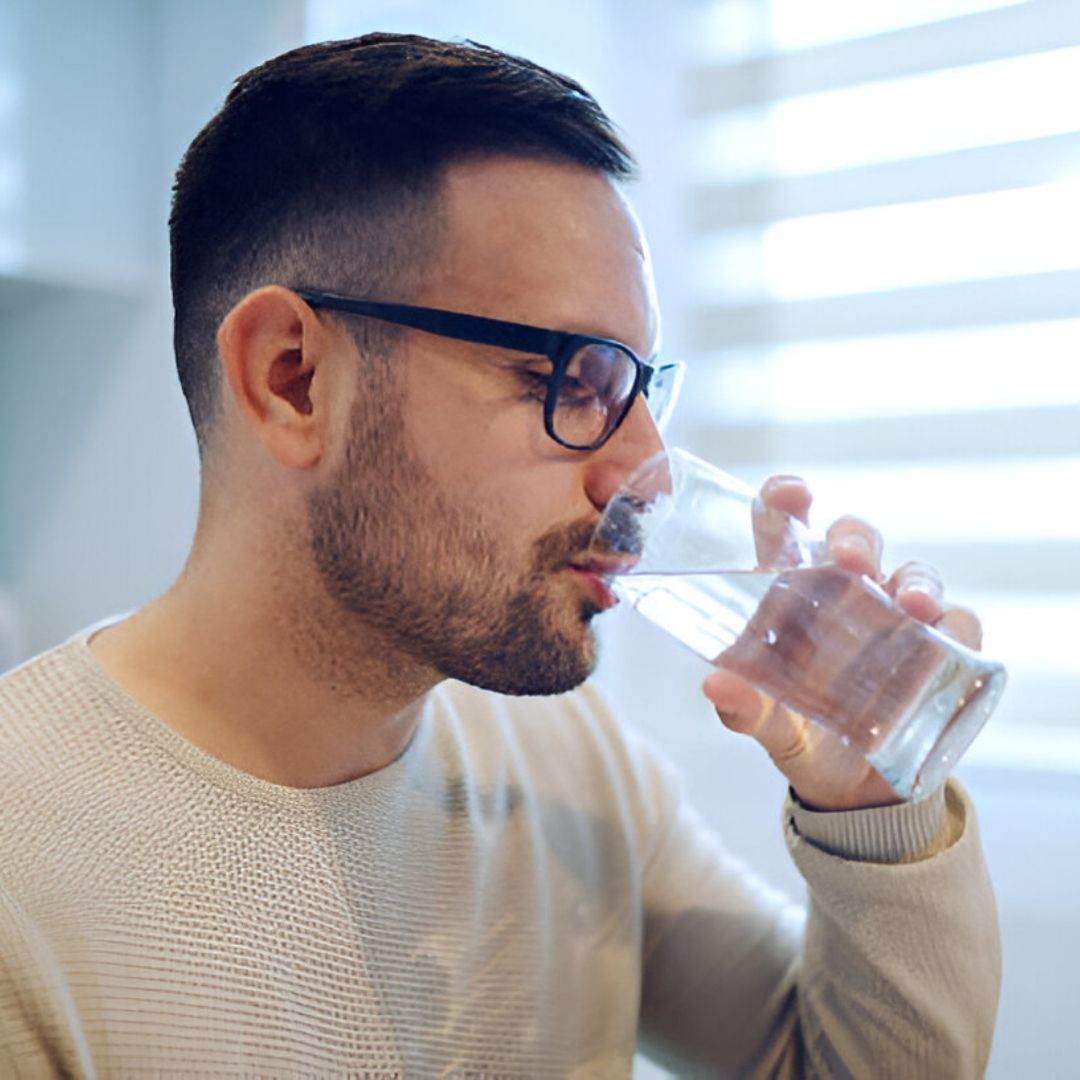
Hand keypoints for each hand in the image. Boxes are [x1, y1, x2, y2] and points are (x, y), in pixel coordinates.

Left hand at [701, 475, 983, 811]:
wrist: (847, 790)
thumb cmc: (796, 733)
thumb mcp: (765, 724)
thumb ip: (741, 706)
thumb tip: (714, 685)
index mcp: (790, 595)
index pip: (786, 531)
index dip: (786, 501)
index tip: (791, 495)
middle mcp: (845, 594)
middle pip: (855, 540)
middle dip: (856, 539)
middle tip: (851, 560)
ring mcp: (895, 619)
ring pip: (914, 573)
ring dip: (917, 582)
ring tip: (914, 605)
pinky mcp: (939, 652)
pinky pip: (960, 624)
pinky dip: (956, 625)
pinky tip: (947, 635)